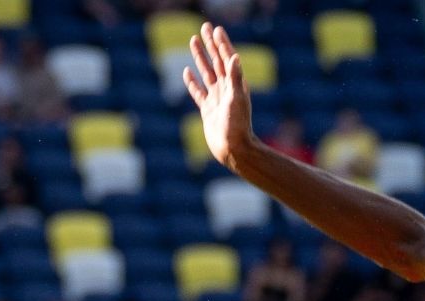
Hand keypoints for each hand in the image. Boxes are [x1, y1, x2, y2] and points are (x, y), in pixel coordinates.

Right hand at [184, 22, 254, 171]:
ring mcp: (216, 98)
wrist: (233, 149)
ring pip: (206, 72)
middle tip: (203, 27)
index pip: (226, 58)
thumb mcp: (237, 99)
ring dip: (199, 57)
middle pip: (216, 61)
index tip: (214, 29)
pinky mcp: (207, 109)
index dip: (221, 43)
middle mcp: (225, 89)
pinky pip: (198, 92)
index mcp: (234, 84)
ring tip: (192, 41)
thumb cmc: (238, 125)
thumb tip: (234, 56)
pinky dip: (192, 81)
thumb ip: (235, 77)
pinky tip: (186, 71)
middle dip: (209, 44)